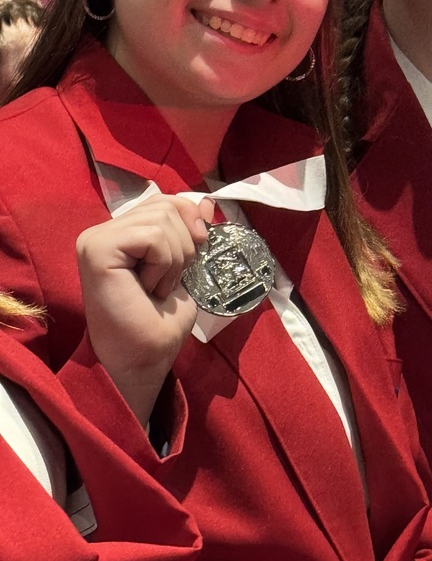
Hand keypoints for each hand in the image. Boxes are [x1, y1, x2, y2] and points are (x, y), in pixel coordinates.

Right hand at [76, 194, 213, 425]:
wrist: (144, 359)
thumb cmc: (159, 322)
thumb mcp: (185, 267)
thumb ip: (191, 232)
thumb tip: (207, 201)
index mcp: (123, 232)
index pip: (166, 201)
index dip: (190, 224)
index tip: (191, 259)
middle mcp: (104, 230)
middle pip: (168, 206)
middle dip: (184, 247)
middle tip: (164, 283)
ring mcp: (97, 238)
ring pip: (163, 218)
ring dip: (174, 260)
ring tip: (154, 288)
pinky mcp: (96, 248)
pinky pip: (152, 235)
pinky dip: (163, 264)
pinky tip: (147, 288)